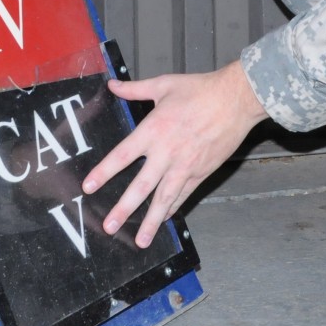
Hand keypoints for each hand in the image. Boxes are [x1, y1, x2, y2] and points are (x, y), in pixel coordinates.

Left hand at [83, 60, 269, 247]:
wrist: (236, 99)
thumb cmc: (201, 90)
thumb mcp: (164, 85)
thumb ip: (135, 89)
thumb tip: (112, 85)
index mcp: (153, 129)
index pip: (122, 156)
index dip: (104, 172)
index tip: (88, 187)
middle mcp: (166, 152)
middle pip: (140, 186)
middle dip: (123, 209)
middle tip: (109, 226)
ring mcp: (185, 165)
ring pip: (164, 198)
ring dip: (151, 221)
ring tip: (140, 241)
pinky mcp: (201, 172)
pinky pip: (183, 195)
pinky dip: (173, 208)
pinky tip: (164, 220)